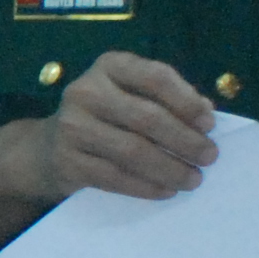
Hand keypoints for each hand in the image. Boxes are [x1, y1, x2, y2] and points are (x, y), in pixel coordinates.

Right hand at [21, 51, 219, 202]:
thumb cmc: (106, 118)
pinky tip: (166, 190)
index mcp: (110, 66)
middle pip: (147, 117)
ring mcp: (72, 126)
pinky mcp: (67, 160)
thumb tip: (207, 114)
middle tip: (209, 157)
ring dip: (170, 168)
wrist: (49, 147)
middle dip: (185, 140)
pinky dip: (146, 186)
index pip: (155, 77)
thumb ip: (168, 100)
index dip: (187, 101)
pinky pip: (115, 177)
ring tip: (194, 179)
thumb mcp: (132, 96)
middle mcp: (86, 90)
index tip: (210, 124)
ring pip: (132, 151)